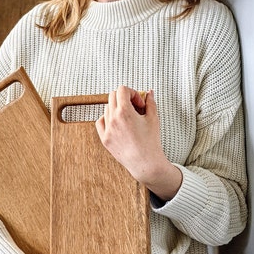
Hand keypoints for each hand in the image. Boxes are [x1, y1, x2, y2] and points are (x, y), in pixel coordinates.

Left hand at [96, 86, 181, 200]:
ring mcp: (107, 130)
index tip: (139, 103)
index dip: (133, 93)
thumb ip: (150, 102)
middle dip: (125, 98)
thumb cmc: (151, 142)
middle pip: (113, 96)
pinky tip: (117, 123)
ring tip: (129, 118)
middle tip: (135, 108)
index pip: (122, 90)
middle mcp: (113, 119)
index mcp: (124, 112)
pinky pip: (100, 122)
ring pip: (107, 108)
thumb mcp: (153, 118)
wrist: (145, 163)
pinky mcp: (104, 139)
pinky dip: (107, 119)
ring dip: (117, 108)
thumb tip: (149, 92)